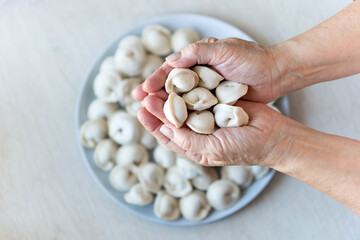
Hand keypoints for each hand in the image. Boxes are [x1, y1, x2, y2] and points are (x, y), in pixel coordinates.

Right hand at [135, 37, 284, 103]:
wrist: (276, 74)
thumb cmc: (252, 59)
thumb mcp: (225, 50)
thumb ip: (198, 52)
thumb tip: (171, 60)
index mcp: (198, 59)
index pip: (171, 70)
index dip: (155, 80)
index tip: (142, 91)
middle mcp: (199, 75)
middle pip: (172, 86)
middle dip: (155, 95)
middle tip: (139, 104)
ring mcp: (207, 90)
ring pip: (182, 100)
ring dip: (166, 107)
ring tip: (151, 116)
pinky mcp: (216, 103)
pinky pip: (196, 110)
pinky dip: (185, 116)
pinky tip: (174, 123)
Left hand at [136, 92, 292, 165]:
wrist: (275, 135)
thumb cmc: (247, 148)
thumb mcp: (215, 150)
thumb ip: (189, 142)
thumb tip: (164, 131)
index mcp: (195, 148)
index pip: (168, 136)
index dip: (153, 124)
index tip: (140, 111)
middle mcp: (198, 133)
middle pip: (172, 119)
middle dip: (157, 107)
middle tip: (143, 94)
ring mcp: (208, 117)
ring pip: (183, 105)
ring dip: (170, 96)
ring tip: (156, 85)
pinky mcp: (217, 103)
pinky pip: (199, 95)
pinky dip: (188, 89)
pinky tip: (179, 80)